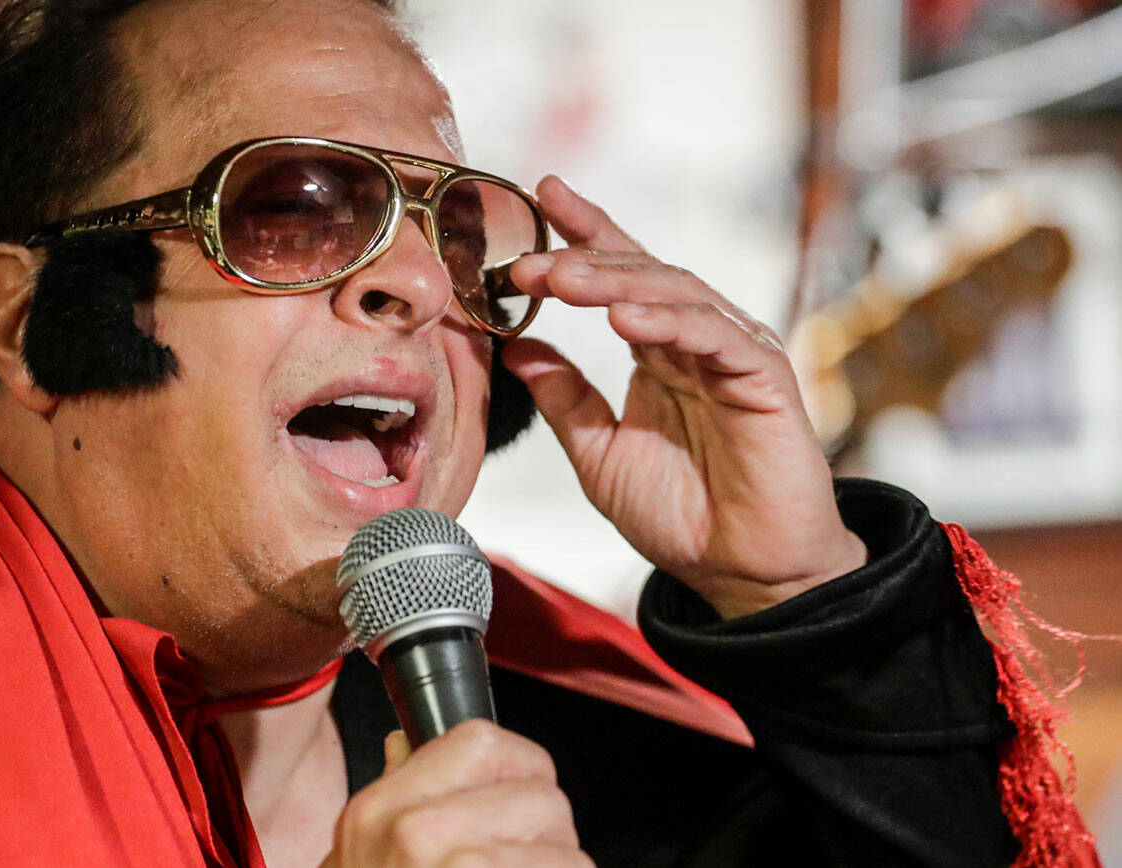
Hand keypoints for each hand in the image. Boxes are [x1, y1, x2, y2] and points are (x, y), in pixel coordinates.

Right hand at [321, 722, 591, 866]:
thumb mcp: (355, 858)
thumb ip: (390, 796)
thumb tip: (403, 746)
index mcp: (379, 811)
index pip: (482, 741)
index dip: (520, 768)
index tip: (522, 798)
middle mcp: (415, 835)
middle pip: (539, 795)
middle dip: (549, 835)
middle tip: (526, 861)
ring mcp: (458, 867)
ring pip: (564, 847)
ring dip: (557, 867)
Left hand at [503, 176, 866, 618]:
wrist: (741, 573)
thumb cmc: (680, 515)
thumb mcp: (598, 453)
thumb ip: (564, 397)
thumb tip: (516, 344)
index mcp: (659, 352)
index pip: (621, 276)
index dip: (585, 232)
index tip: (541, 194)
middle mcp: (697, 341)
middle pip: (643, 273)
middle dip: (583, 259)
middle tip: (527, 262)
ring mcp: (734, 354)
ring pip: (677, 293)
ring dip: (617, 282)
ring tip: (563, 279)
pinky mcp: (766, 378)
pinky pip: (717, 336)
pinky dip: (671, 322)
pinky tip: (626, 321)